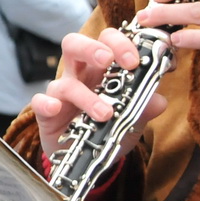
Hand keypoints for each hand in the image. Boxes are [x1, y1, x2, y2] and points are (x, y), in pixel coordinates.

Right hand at [31, 27, 168, 157]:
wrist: (88, 160)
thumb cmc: (109, 129)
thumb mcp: (133, 119)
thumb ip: (145, 107)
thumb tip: (159, 100)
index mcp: (102, 68)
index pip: (106, 40)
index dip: (120, 43)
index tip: (136, 61)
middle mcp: (79, 74)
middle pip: (75, 44)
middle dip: (92, 48)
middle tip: (109, 60)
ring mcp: (61, 93)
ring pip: (64, 80)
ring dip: (86, 95)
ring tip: (105, 114)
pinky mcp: (47, 113)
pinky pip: (40, 102)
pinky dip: (47, 103)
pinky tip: (57, 109)